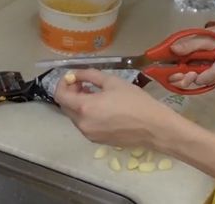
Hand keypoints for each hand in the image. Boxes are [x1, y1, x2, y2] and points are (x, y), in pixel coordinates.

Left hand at [54, 69, 175, 148]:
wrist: (154, 127)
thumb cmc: (135, 101)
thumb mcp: (112, 81)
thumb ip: (89, 75)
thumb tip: (75, 74)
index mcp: (84, 108)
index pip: (60, 95)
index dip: (62, 83)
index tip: (72, 76)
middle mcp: (83, 124)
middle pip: (65, 106)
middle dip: (71, 93)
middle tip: (83, 83)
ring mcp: (89, 135)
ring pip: (74, 116)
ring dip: (78, 104)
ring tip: (94, 94)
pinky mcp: (97, 141)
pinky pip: (85, 125)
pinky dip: (86, 114)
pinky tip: (101, 107)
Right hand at [167, 24, 214, 90]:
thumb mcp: (203, 39)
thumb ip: (188, 46)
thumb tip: (172, 49)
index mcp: (183, 51)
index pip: (168, 65)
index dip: (167, 73)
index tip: (175, 74)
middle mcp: (188, 61)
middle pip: (180, 79)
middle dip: (186, 79)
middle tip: (192, 74)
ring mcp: (200, 69)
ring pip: (198, 81)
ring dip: (210, 73)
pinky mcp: (212, 74)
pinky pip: (211, 81)